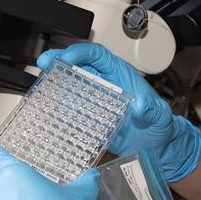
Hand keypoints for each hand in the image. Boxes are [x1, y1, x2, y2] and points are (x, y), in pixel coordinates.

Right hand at [37, 42, 200, 182]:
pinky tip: (46, 105)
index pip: (99, 55)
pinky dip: (58, 104)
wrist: (156, 147)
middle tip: (44, 63)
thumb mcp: (160, 117)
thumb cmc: (159, 127)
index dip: (82, 52)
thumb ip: (152, 110)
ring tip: (40, 83)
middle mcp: (105, 83)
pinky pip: (70, 105)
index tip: (69, 57)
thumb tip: (142, 105)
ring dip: (54, 81)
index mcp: (120, 74)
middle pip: (78, 64)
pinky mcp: (89, 115)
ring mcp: (95, 99)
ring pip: (70, 83)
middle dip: (60, 61)